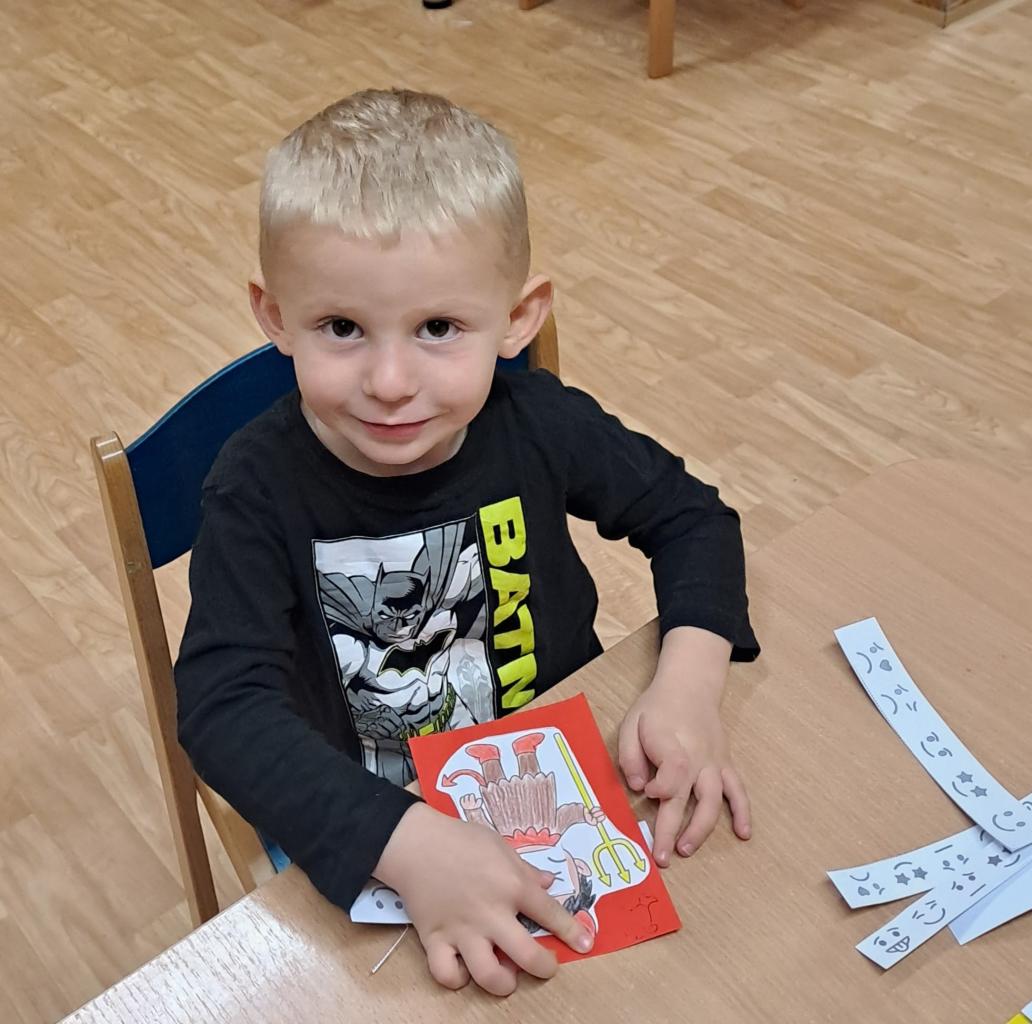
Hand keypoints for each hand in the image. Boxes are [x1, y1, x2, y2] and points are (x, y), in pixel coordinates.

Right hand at [374, 803, 593, 995]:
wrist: (415, 842)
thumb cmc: (461, 839)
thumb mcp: (500, 845)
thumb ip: (525, 869)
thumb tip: (548, 884)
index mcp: (511, 885)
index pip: (551, 914)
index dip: (572, 932)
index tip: (585, 944)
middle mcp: (491, 913)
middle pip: (527, 956)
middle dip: (544, 968)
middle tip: (547, 967)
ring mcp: (462, 930)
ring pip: (489, 975)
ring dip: (504, 983)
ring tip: (507, 976)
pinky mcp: (435, 939)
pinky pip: (447, 974)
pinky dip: (457, 978)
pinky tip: (465, 969)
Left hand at [617, 629, 750, 865]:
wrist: (690, 687)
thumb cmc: (656, 708)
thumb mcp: (632, 722)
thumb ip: (630, 755)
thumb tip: (637, 787)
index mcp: (672, 746)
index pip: (672, 774)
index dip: (660, 788)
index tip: (647, 792)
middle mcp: (696, 759)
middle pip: (688, 798)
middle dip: (673, 830)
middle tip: (661, 856)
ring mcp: (713, 764)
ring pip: (713, 801)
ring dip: (701, 829)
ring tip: (687, 850)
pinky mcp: (724, 765)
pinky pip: (738, 790)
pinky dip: (743, 812)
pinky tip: (744, 833)